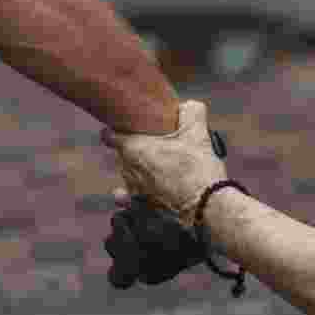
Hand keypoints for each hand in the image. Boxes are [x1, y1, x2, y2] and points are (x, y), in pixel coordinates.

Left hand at [101, 100, 225, 227]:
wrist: (205, 205)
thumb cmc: (198, 167)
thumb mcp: (198, 131)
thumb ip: (191, 112)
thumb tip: (187, 106)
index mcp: (133, 148)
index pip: (109, 135)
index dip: (115, 129)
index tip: (125, 128)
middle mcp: (127, 169)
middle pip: (122, 154)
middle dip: (134, 149)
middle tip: (153, 145)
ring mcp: (132, 190)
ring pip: (128, 175)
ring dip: (138, 170)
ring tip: (159, 167)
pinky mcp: (140, 208)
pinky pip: (128, 199)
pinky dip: (132, 194)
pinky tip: (142, 190)